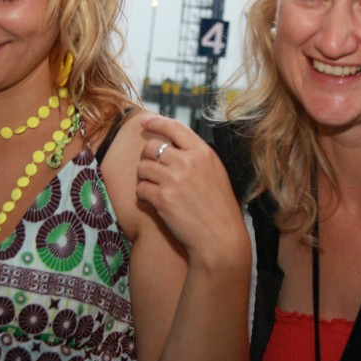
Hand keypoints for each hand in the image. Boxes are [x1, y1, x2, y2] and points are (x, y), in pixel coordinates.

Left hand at [136, 115, 246, 261]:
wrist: (220, 238)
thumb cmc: (219, 209)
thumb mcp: (215, 174)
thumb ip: (196, 158)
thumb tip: (172, 147)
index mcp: (203, 153)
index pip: (175, 127)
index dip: (156, 122)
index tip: (145, 122)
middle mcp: (188, 161)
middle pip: (152, 147)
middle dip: (148, 158)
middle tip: (154, 173)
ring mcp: (174, 179)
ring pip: (142, 167)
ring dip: (145, 178)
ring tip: (157, 190)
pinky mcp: (162, 198)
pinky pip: (140, 189)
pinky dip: (144, 196)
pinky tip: (156, 204)